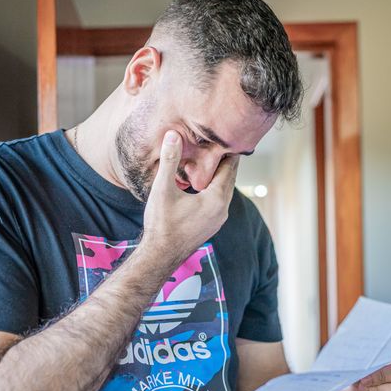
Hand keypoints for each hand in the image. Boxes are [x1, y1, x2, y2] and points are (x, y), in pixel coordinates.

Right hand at [141, 130, 238, 255]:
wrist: (160, 255)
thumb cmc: (161, 223)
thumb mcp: (163, 188)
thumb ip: (170, 160)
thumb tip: (173, 134)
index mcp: (216, 198)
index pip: (229, 167)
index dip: (229, 150)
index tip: (229, 134)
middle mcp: (223, 209)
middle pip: (230, 178)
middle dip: (227, 161)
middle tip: (225, 142)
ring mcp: (219, 219)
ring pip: (225, 191)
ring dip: (221, 176)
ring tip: (214, 160)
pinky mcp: (212, 225)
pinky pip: (219, 201)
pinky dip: (216, 189)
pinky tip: (205, 184)